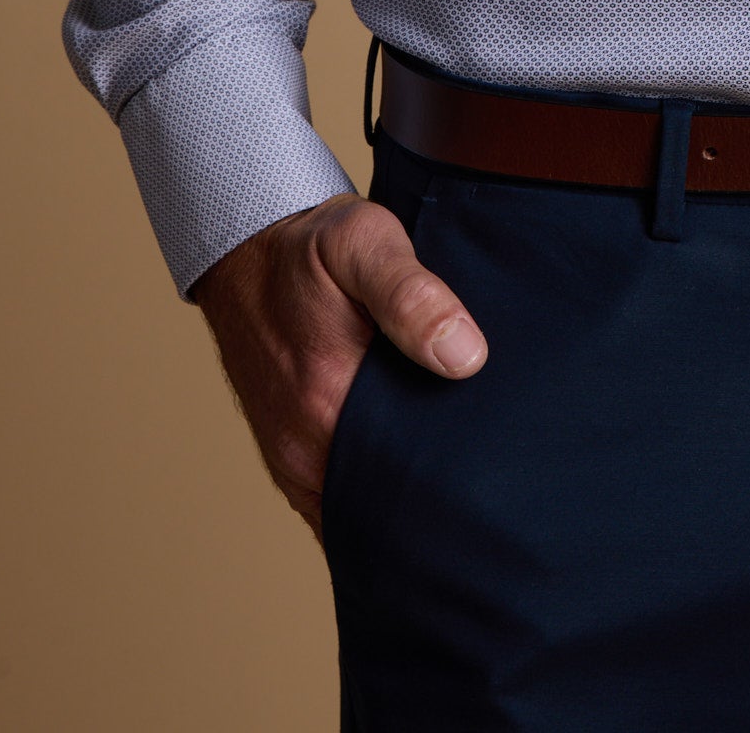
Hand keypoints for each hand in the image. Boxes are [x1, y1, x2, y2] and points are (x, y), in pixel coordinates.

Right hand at [192, 194, 487, 540]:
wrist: (247, 248)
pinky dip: (375, 495)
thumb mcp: (365, 243)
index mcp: (327, 402)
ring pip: (363, 507)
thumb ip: (412, 297)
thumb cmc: (311, 244)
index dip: (457, 486)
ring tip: (465, 478)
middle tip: (497, 480)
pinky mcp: (289, 455)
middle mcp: (304, 448)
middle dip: (439, 501)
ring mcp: (293, 458)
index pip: (409, 484)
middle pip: (388, 504)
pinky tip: (416, 472)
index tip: (502, 476)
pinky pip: (338, 500)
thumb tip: (466, 357)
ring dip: (406, 498)